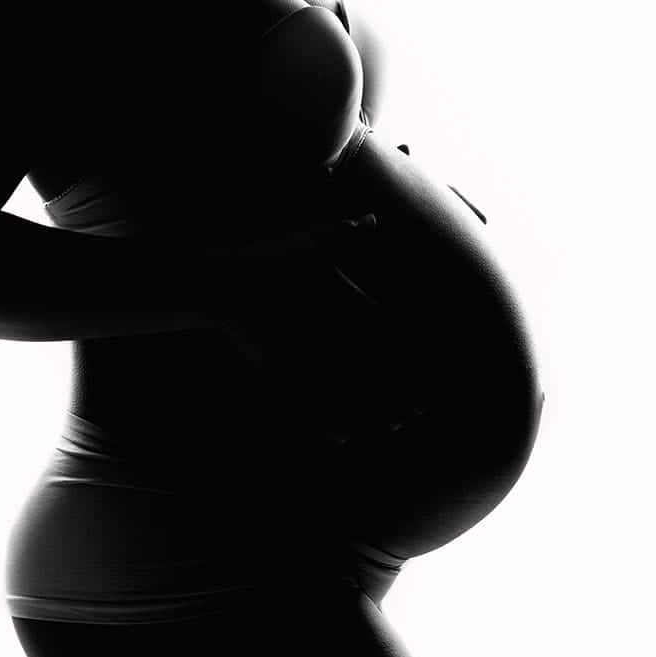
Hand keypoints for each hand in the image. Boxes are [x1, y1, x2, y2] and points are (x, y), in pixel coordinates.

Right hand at [200, 212, 432, 443]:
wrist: (225, 282)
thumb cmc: (269, 258)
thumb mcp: (314, 238)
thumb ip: (347, 231)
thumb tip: (372, 218)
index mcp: (347, 302)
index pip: (392, 335)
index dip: (413, 359)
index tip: (431, 375)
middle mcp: (335, 332)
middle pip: (379, 370)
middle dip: (402, 391)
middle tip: (421, 410)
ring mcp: (311, 356)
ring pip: (352, 393)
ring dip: (376, 412)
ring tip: (394, 427)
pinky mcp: (285, 374)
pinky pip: (314, 405)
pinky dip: (330, 424)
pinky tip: (344, 438)